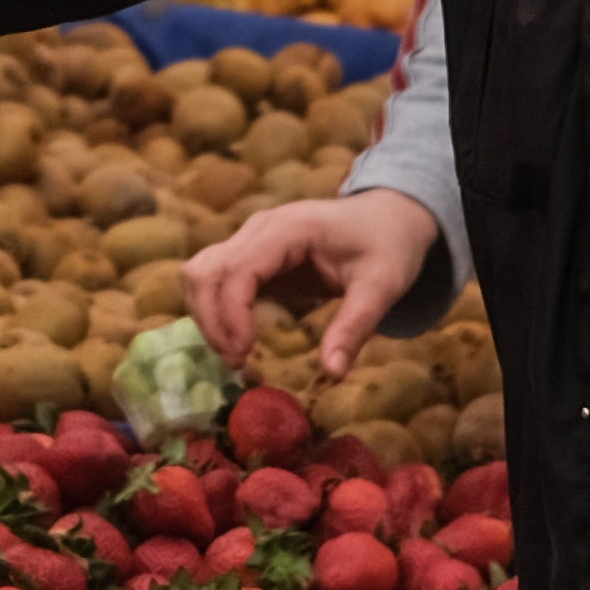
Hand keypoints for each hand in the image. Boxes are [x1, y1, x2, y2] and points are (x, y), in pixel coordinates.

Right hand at [188, 188, 444, 374]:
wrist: (390, 215)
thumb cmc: (389, 246)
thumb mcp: (383, 286)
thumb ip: (356, 327)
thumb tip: (333, 373)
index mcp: (290, 229)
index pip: (237, 270)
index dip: (232, 314)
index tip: (245, 354)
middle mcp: (259, 229)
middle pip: (204, 271)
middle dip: (212, 322)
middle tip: (239, 363)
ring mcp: (250, 239)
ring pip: (199, 274)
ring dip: (206, 317)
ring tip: (236, 354)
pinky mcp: (250, 255)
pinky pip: (212, 279)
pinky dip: (214, 311)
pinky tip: (237, 340)